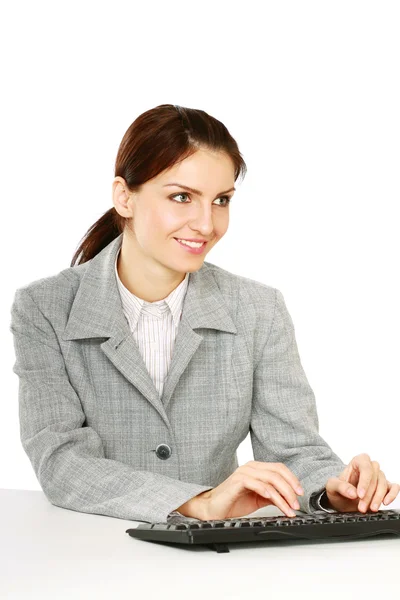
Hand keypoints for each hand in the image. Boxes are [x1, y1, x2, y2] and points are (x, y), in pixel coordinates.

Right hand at [180, 460, 304, 519]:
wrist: (213, 508)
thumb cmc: (234, 502)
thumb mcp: (259, 499)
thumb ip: (273, 495)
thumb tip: (290, 499)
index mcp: (256, 468)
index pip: (279, 468)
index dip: (292, 479)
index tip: (300, 493)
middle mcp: (251, 467)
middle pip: (277, 472)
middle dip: (290, 488)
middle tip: (296, 503)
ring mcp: (244, 473)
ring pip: (270, 479)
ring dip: (282, 494)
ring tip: (288, 508)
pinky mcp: (237, 481)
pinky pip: (256, 483)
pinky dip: (266, 491)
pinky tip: (273, 499)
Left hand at [325, 453, 399, 512]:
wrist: (341, 500)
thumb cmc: (337, 490)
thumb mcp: (332, 487)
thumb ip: (340, 487)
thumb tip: (352, 492)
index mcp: (357, 462)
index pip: (365, 466)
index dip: (364, 481)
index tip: (359, 495)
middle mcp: (369, 467)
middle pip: (375, 477)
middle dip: (369, 494)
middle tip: (361, 507)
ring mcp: (378, 477)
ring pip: (383, 484)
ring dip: (378, 498)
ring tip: (370, 509)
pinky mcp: (385, 487)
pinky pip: (394, 487)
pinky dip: (392, 494)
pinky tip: (385, 502)